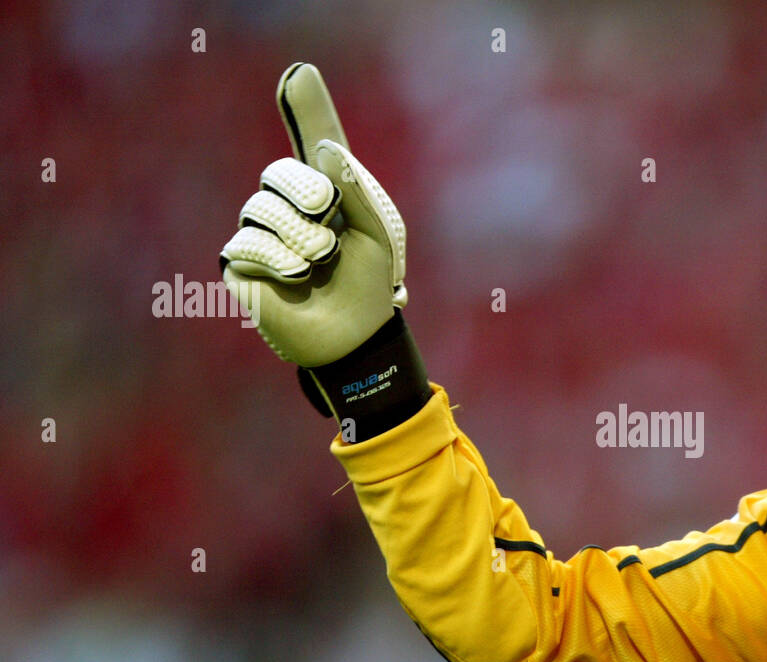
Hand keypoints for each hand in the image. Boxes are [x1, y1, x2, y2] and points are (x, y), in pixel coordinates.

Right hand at [219, 62, 407, 367]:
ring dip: (301, 236)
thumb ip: (357, 188)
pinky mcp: (242, 265)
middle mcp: (287, 207)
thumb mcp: (377, 234)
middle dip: (307, 192)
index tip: (300, 73)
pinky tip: (298, 278)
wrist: (357, 335)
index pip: (312, 141)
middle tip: (329, 217)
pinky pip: (248, 243)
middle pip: (278, 171)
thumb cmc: (370, 286)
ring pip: (261, 208)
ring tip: (321, 263)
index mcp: (324, 192)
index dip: (305, 107)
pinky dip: (281, 260)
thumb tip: (324, 149)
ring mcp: (261, 234)